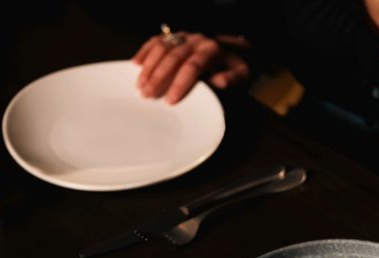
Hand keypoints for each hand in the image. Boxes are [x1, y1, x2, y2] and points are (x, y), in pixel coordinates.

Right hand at [132, 31, 249, 103]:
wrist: (233, 48)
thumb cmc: (235, 65)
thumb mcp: (242, 73)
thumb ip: (232, 78)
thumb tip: (219, 82)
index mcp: (211, 49)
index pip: (192, 66)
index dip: (180, 83)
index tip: (170, 100)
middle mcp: (196, 40)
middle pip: (173, 57)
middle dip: (159, 77)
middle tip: (147, 95)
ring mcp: (183, 36)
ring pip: (162, 48)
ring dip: (149, 67)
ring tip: (140, 86)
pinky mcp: (175, 36)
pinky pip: (156, 41)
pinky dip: (145, 51)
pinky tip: (135, 64)